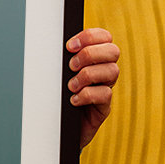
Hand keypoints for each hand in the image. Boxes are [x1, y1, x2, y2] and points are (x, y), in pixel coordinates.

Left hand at [66, 27, 119, 148]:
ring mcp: (105, 88)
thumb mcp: (58, 73)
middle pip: (113, 51)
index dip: (90, 36)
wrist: (56, 127)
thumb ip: (62, 58)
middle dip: (90, 54)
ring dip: (87, 75)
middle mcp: (103, 71)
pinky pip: (105, 94)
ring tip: (71, 86)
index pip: (104, 37)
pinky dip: (87, 95)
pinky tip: (73, 100)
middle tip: (71, 66)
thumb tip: (51, 43)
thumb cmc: (55, 95)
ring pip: (112, 71)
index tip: (69, 46)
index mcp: (94, 58)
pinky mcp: (104, 107)